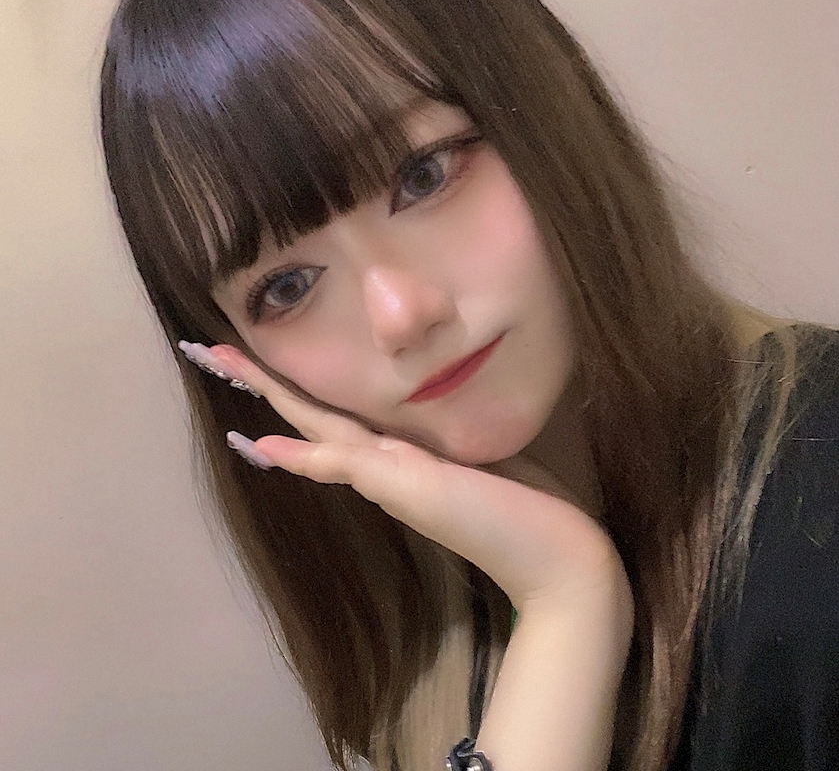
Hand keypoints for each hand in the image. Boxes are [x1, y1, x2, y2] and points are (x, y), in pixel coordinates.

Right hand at [179, 341, 627, 612]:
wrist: (556, 559)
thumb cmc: (528, 508)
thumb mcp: (480, 457)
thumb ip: (445, 443)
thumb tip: (430, 427)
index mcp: (401, 455)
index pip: (337, 418)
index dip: (295, 396)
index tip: (259, 374)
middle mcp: (385, 465)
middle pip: (311, 417)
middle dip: (262, 383)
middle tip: (210, 351)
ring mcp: (390, 477)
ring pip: (317, 430)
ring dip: (268, 399)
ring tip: (220, 366)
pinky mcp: (405, 486)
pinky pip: (343, 460)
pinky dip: (302, 452)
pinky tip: (260, 441)